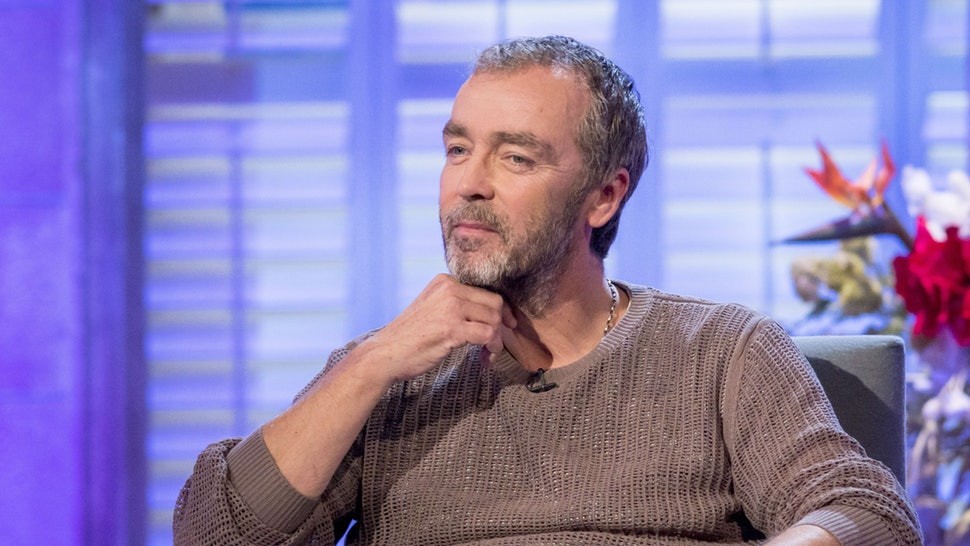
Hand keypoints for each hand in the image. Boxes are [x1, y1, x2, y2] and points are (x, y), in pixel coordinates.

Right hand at [362, 274, 516, 383]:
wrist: (385, 354)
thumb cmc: (410, 337)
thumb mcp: (432, 308)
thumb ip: (457, 304)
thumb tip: (493, 312)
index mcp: (445, 281)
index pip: (485, 290)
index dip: (500, 310)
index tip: (505, 326)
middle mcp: (449, 289)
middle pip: (495, 304)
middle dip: (500, 326)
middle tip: (494, 345)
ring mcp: (451, 307)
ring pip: (494, 320)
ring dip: (496, 341)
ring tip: (486, 355)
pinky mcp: (452, 328)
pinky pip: (488, 335)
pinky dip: (491, 349)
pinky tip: (484, 359)